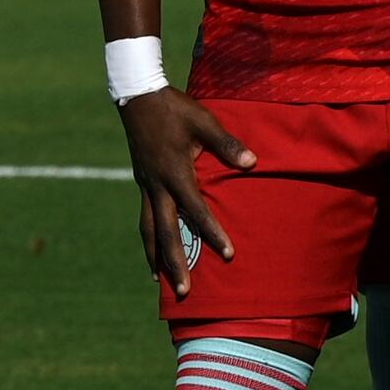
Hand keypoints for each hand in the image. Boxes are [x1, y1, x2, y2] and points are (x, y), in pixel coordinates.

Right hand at [123, 87, 256, 286]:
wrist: (138, 98)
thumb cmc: (176, 109)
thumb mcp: (205, 122)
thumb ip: (227, 144)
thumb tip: (252, 163)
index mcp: (174, 173)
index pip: (196, 210)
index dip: (212, 233)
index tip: (227, 254)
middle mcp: (156, 186)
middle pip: (165, 232)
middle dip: (175, 262)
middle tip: (185, 292)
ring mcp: (146, 186)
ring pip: (149, 229)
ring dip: (155, 256)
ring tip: (160, 281)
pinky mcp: (143, 184)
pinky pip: (145, 218)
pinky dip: (148, 238)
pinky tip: (152, 251)